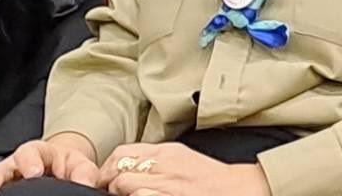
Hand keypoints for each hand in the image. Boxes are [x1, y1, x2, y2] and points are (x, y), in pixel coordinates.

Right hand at [0, 132, 99, 193]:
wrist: (61, 173)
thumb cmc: (68, 168)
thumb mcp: (79, 165)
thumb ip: (83, 173)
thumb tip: (85, 184)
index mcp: (37, 153)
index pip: (28, 152)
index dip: (29, 162)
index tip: (34, 173)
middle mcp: (15, 166)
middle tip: (1, 192)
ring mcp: (5, 180)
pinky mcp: (1, 191)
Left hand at [98, 142, 271, 195]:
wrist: (236, 189)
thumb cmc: (210, 179)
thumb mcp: (183, 159)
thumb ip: (158, 160)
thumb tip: (129, 167)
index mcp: (167, 151)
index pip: (122, 152)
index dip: (107, 168)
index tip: (105, 180)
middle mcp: (165, 164)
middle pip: (119, 168)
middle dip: (109, 183)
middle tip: (110, 193)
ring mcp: (167, 183)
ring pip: (124, 184)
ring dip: (120, 194)